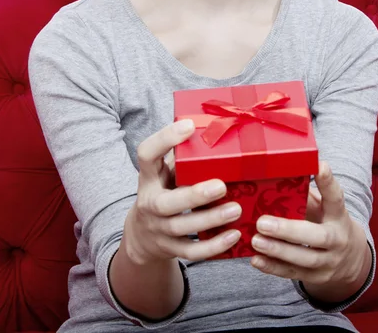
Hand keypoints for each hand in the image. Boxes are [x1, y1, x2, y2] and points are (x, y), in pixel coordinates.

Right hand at [122, 119, 242, 265]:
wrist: (142, 235)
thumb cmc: (164, 191)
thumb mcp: (165, 172)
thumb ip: (182, 156)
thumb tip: (216, 128)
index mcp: (149, 177)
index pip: (146, 154)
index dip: (165, 138)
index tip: (189, 126)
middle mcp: (149, 203)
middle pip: (166, 203)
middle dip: (195, 195)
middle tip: (222, 185)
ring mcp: (158, 229)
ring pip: (182, 228)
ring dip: (211, 220)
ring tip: (236, 210)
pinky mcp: (170, 248)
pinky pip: (191, 252)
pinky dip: (213, 247)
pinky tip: (234, 235)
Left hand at [250, 160, 369, 291]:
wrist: (351, 259)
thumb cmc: (327, 222)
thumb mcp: (324, 208)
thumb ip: (306, 196)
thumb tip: (277, 176)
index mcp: (339, 215)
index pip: (336, 198)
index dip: (328, 182)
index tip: (319, 166)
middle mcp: (338, 239)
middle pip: (318, 237)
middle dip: (289, 230)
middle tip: (262, 222)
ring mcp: (329, 262)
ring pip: (306, 259)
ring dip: (278, 251)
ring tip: (256, 240)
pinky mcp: (318, 278)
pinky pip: (294, 273)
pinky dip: (273, 268)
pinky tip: (256, 259)